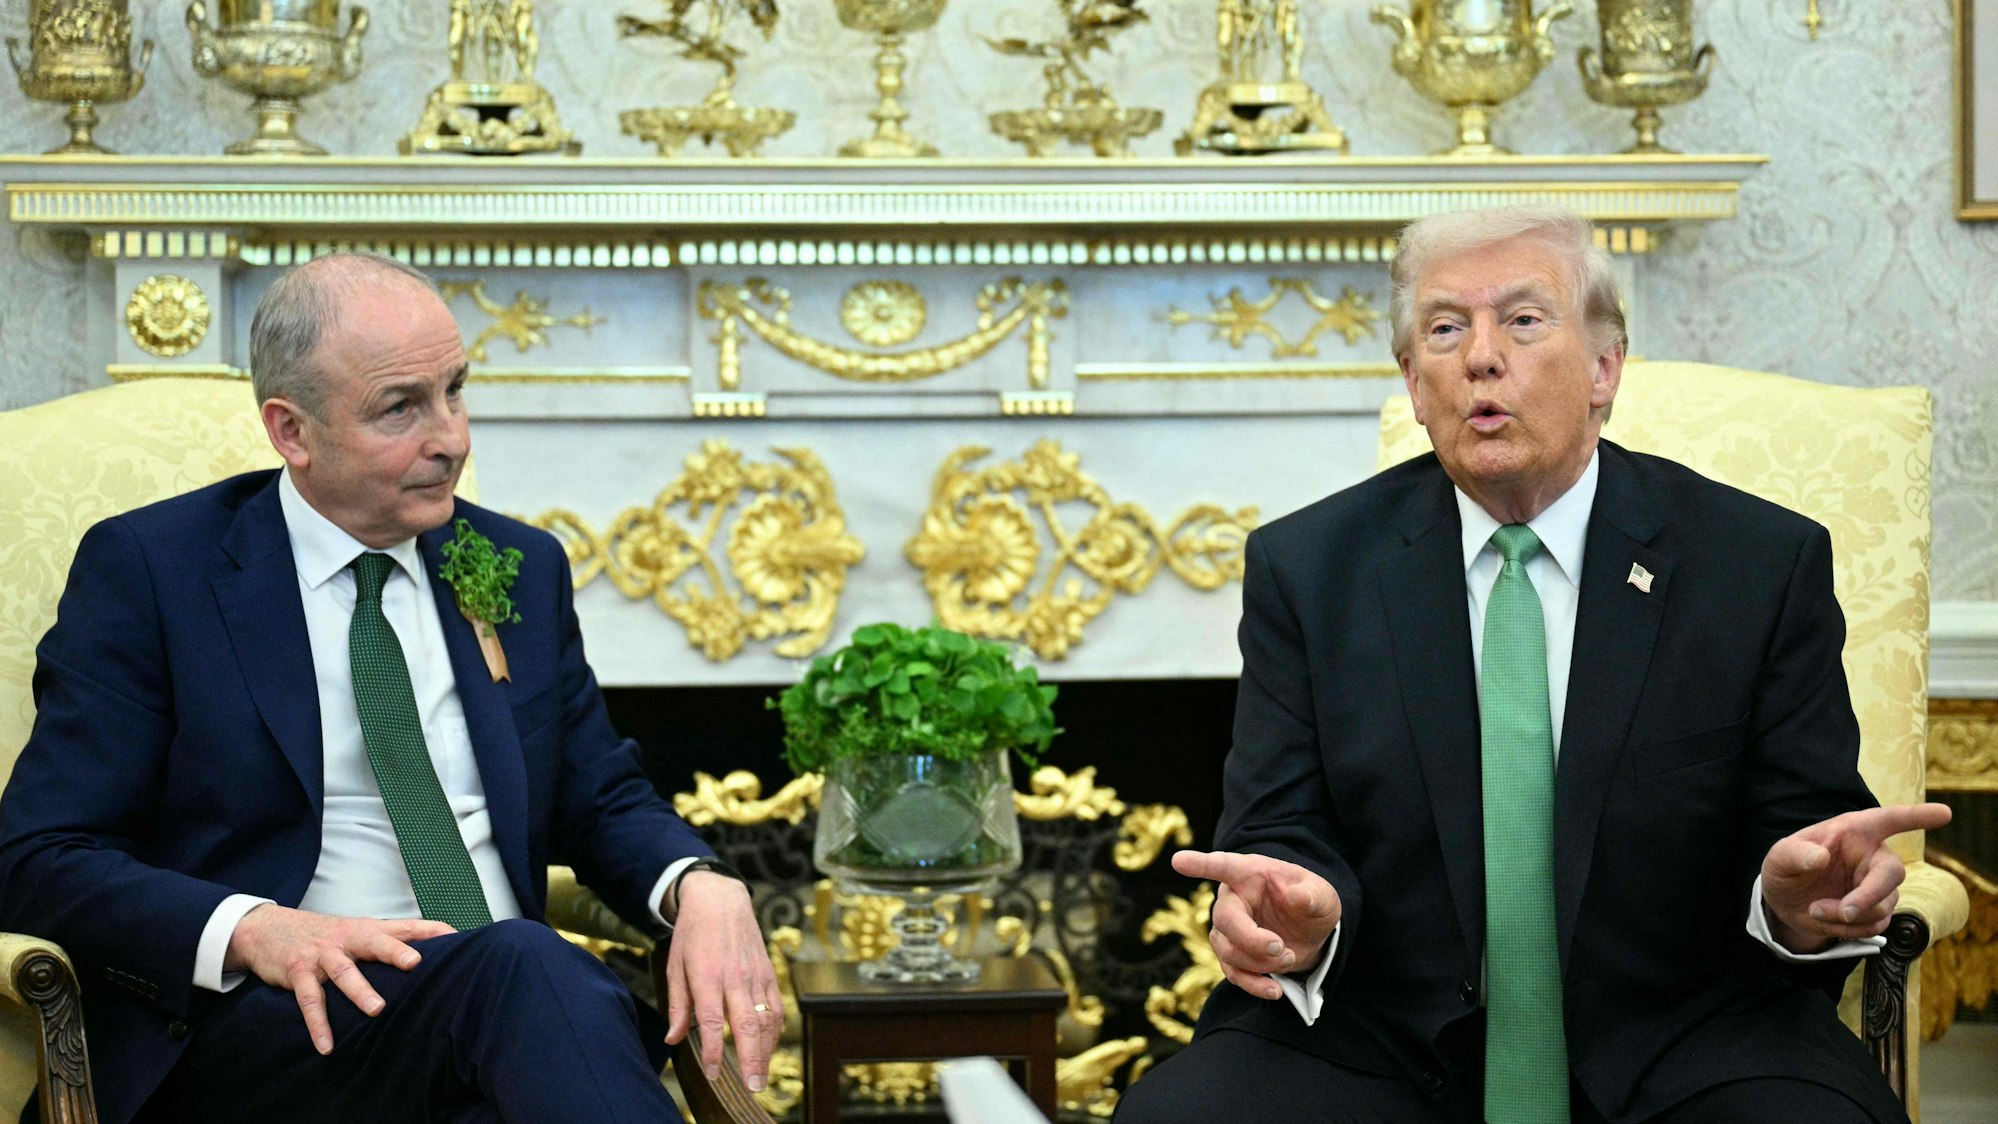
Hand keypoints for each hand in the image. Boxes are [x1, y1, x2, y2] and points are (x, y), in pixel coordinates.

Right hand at [224, 904, 454, 1054]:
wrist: (267, 928)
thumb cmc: (324, 935)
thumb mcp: (357, 931)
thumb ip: (389, 939)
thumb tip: (430, 951)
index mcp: (367, 929)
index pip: (404, 926)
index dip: (429, 930)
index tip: (455, 937)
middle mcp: (348, 939)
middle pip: (376, 942)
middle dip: (396, 951)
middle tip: (416, 964)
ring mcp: (323, 955)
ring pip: (344, 972)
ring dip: (360, 991)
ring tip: (377, 1010)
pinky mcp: (298, 972)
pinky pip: (310, 1001)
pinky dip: (318, 1025)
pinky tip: (326, 1047)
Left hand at [661, 871, 781, 1093]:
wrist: (720, 899)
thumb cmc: (693, 933)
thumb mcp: (675, 966)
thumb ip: (678, 1005)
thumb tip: (674, 1039)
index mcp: (707, 975)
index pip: (713, 1020)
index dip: (715, 1050)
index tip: (714, 1072)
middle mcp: (735, 976)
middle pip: (748, 1023)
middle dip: (752, 1059)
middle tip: (753, 1087)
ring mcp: (755, 974)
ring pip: (767, 1017)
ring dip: (767, 1050)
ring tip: (761, 1075)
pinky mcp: (768, 971)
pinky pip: (777, 1005)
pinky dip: (776, 1030)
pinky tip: (769, 1047)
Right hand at [1171, 850, 1340, 1001]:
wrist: (1311, 933)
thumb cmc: (1311, 903)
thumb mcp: (1322, 895)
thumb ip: (1312, 895)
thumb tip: (1297, 896)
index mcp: (1250, 874)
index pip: (1222, 866)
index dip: (1200, 864)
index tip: (1178, 860)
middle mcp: (1233, 899)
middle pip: (1225, 920)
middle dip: (1252, 940)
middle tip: (1282, 947)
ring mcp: (1228, 929)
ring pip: (1228, 951)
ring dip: (1261, 963)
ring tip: (1290, 959)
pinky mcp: (1232, 955)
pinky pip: (1233, 973)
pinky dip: (1254, 985)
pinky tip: (1274, 989)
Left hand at [1760, 802, 1951, 953]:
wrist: (1786, 901)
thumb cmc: (1787, 868)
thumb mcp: (1779, 857)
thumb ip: (1795, 854)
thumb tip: (1819, 856)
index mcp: (1854, 831)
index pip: (1889, 820)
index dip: (1917, 816)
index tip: (1944, 812)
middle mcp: (1873, 856)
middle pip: (1893, 874)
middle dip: (1870, 896)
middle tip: (1845, 911)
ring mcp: (1879, 885)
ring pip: (1882, 907)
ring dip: (1847, 917)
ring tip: (1814, 910)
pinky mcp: (1877, 910)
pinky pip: (1874, 926)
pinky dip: (1846, 930)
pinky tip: (1825, 920)